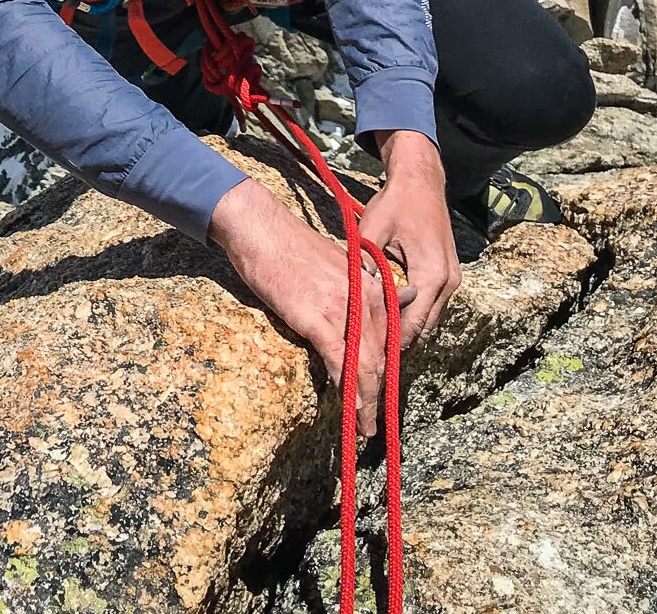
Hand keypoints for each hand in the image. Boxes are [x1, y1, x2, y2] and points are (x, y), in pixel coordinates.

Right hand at [209, 178, 412, 436]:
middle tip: (378, 422)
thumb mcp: (339, 262)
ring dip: (367, 400)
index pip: (389, 337)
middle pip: (381, 357)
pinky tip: (351, 407)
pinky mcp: (317, 318)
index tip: (386, 393)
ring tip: (367, 426)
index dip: (388, 370)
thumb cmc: (292, 245)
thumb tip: (394, 298)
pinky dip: (348, 386)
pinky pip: (340, 359)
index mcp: (370, 286)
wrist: (262, 229)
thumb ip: (363, 285)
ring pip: (365, 364)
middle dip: (381, 393)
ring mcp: (343, 309)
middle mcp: (365, 299)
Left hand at [360, 129, 461, 346]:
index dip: (391, 342)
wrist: (421, 181)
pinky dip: (413, 316)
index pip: (412, 323)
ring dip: (406, 332)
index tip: (369, 357)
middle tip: (370, 360)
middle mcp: (448, 282)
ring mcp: (451, 280)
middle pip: (423, 327)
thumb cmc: (395, 203)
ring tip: (377, 347)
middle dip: (398, 344)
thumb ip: (365, 263)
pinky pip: (431, 305)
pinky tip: (389, 322)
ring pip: (429, 319)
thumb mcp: (372, 230)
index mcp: (432, 274)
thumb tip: (351, 295)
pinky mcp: (447, 275)